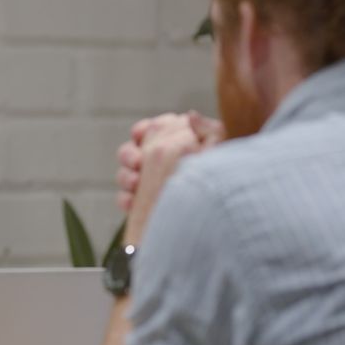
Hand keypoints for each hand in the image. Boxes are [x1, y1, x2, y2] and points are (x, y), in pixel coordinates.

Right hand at [116, 111, 223, 242]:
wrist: (215, 229)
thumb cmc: (220, 187)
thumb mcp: (220, 156)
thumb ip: (209, 131)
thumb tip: (190, 115)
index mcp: (177, 147)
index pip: (153, 130)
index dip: (142, 130)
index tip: (140, 135)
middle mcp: (161, 165)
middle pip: (131, 150)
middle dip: (129, 155)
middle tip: (137, 163)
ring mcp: (150, 187)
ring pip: (124, 174)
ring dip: (126, 177)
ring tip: (137, 184)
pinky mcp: (144, 209)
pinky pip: (124, 199)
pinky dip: (125, 199)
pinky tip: (132, 204)